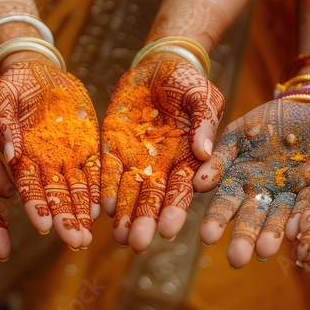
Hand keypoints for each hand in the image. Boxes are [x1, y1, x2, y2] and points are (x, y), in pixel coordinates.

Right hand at [0, 55, 99, 249]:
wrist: (38, 71)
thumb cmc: (14, 84)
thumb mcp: (2, 96)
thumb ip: (3, 123)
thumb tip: (9, 152)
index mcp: (21, 155)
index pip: (29, 186)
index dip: (36, 206)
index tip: (44, 226)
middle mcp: (44, 163)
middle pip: (56, 195)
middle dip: (65, 219)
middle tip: (75, 242)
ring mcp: (67, 156)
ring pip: (77, 190)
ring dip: (82, 213)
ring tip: (89, 237)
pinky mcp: (86, 146)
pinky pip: (95, 171)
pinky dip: (99, 189)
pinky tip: (104, 208)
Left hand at [102, 55, 223, 250]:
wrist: (159, 65)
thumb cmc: (188, 82)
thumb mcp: (203, 96)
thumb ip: (205, 122)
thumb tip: (206, 153)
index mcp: (188, 159)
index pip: (182, 190)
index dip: (175, 210)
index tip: (169, 230)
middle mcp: (162, 167)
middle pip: (153, 199)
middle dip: (145, 221)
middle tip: (138, 243)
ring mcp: (137, 159)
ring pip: (129, 193)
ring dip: (124, 215)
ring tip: (119, 237)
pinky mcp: (114, 147)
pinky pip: (108, 172)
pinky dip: (106, 189)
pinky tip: (102, 208)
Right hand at [195, 100, 309, 266]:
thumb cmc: (268, 119)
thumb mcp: (239, 133)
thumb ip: (220, 157)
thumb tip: (198, 185)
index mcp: (240, 179)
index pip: (226, 203)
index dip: (217, 220)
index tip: (207, 238)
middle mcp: (264, 192)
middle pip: (253, 217)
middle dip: (245, 237)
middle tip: (237, 259)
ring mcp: (290, 192)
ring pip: (280, 216)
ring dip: (272, 234)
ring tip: (265, 252)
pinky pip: (309, 204)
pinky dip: (302, 218)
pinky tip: (296, 232)